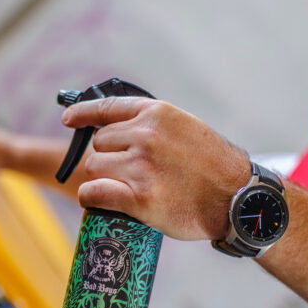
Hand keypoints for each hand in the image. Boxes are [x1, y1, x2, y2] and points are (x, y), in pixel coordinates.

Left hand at [62, 97, 250, 240]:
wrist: (238, 199)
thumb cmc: (215, 168)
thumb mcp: (187, 129)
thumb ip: (154, 126)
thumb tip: (119, 130)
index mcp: (157, 114)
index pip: (106, 108)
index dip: (83, 113)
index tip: (69, 119)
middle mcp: (146, 136)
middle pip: (99, 142)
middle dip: (108, 156)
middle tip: (127, 172)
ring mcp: (141, 167)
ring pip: (94, 167)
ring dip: (102, 177)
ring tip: (123, 188)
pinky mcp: (139, 199)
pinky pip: (93, 192)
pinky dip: (91, 197)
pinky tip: (97, 200)